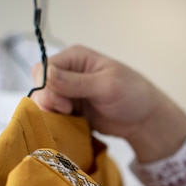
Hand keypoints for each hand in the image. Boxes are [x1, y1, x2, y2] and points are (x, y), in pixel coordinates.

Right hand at [31, 45, 185, 162]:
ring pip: (45, 103)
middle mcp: (68, 73)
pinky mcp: (71, 110)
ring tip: (70, 120)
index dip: (47, 87)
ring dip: (52, 114)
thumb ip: (75, 82)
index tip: (65, 104)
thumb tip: (45, 74)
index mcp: (75, 58)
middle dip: (49, 102)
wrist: (145, 120)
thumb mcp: (106, 86)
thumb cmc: (133, 95)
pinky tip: (70, 128)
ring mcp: (69, 93)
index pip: (43, 69)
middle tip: (68, 113)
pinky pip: (54, 116)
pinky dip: (57, 123)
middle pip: (40, 87)